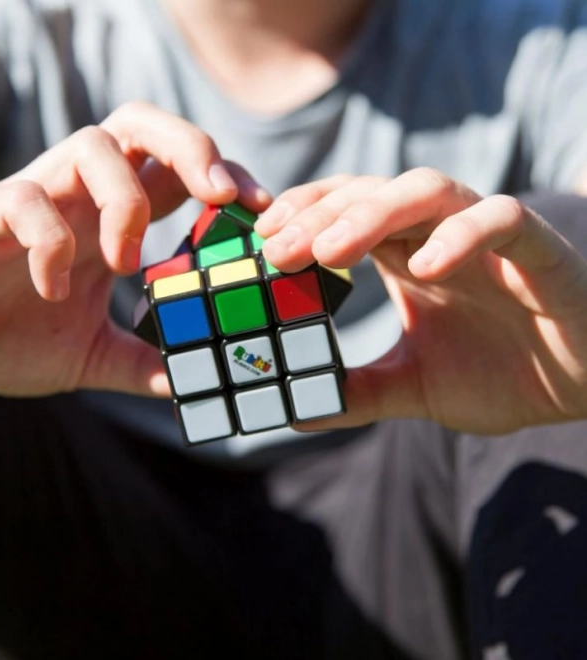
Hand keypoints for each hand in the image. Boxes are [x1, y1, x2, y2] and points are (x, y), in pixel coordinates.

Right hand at [0, 102, 269, 395]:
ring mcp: (31, 201)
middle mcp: (77, 199)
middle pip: (139, 125)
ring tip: (124, 264)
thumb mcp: (93, 358)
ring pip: (90, 146)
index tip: (256, 206)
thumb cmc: (9, 338)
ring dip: (125, 201)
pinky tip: (53, 290)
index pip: (174, 171)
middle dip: (190, 147)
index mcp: (108, 222)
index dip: (221, 174)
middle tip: (221, 195)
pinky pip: (23, 202)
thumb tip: (197, 386)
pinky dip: (51, 243)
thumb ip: (144, 365)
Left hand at [255, 169, 586, 432]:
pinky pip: (504, 220)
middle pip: (373, 193)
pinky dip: (464, 234)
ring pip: (429, 191)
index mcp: (408, 255)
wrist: (580, 386)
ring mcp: (490, 238)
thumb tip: (295, 411)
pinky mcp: (541, 253)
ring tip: (330, 252)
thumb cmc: (501, 374)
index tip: (261, 244)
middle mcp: (441, 236)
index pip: (345, 210)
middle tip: (276, 251)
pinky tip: (425, 267)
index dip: (303, 216)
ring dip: (374, 214)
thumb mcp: (414, 386)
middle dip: (321, 215)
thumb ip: (358, 391)